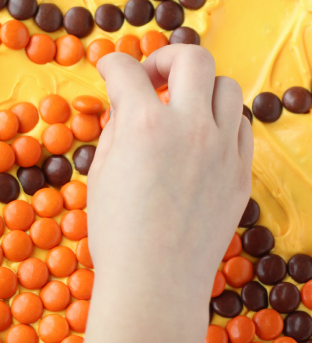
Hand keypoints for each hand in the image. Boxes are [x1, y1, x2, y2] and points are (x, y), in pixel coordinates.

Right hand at [66, 46, 252, 342]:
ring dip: (201, 89)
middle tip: (153, 78)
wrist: (156, 284)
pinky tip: (204, 138)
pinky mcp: (240, 173)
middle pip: (192, 59)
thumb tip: (127, 108)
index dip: (111, 64)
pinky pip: (241, 127)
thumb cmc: (118, 235)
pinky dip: (222, 122)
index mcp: (143, 124)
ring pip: (227, 88)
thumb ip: (116, 130)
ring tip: (183, 110)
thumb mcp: (101, 175)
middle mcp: (188, 126)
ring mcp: (221, 149)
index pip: (126, 70)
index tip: (110, 69)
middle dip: (167, 59)